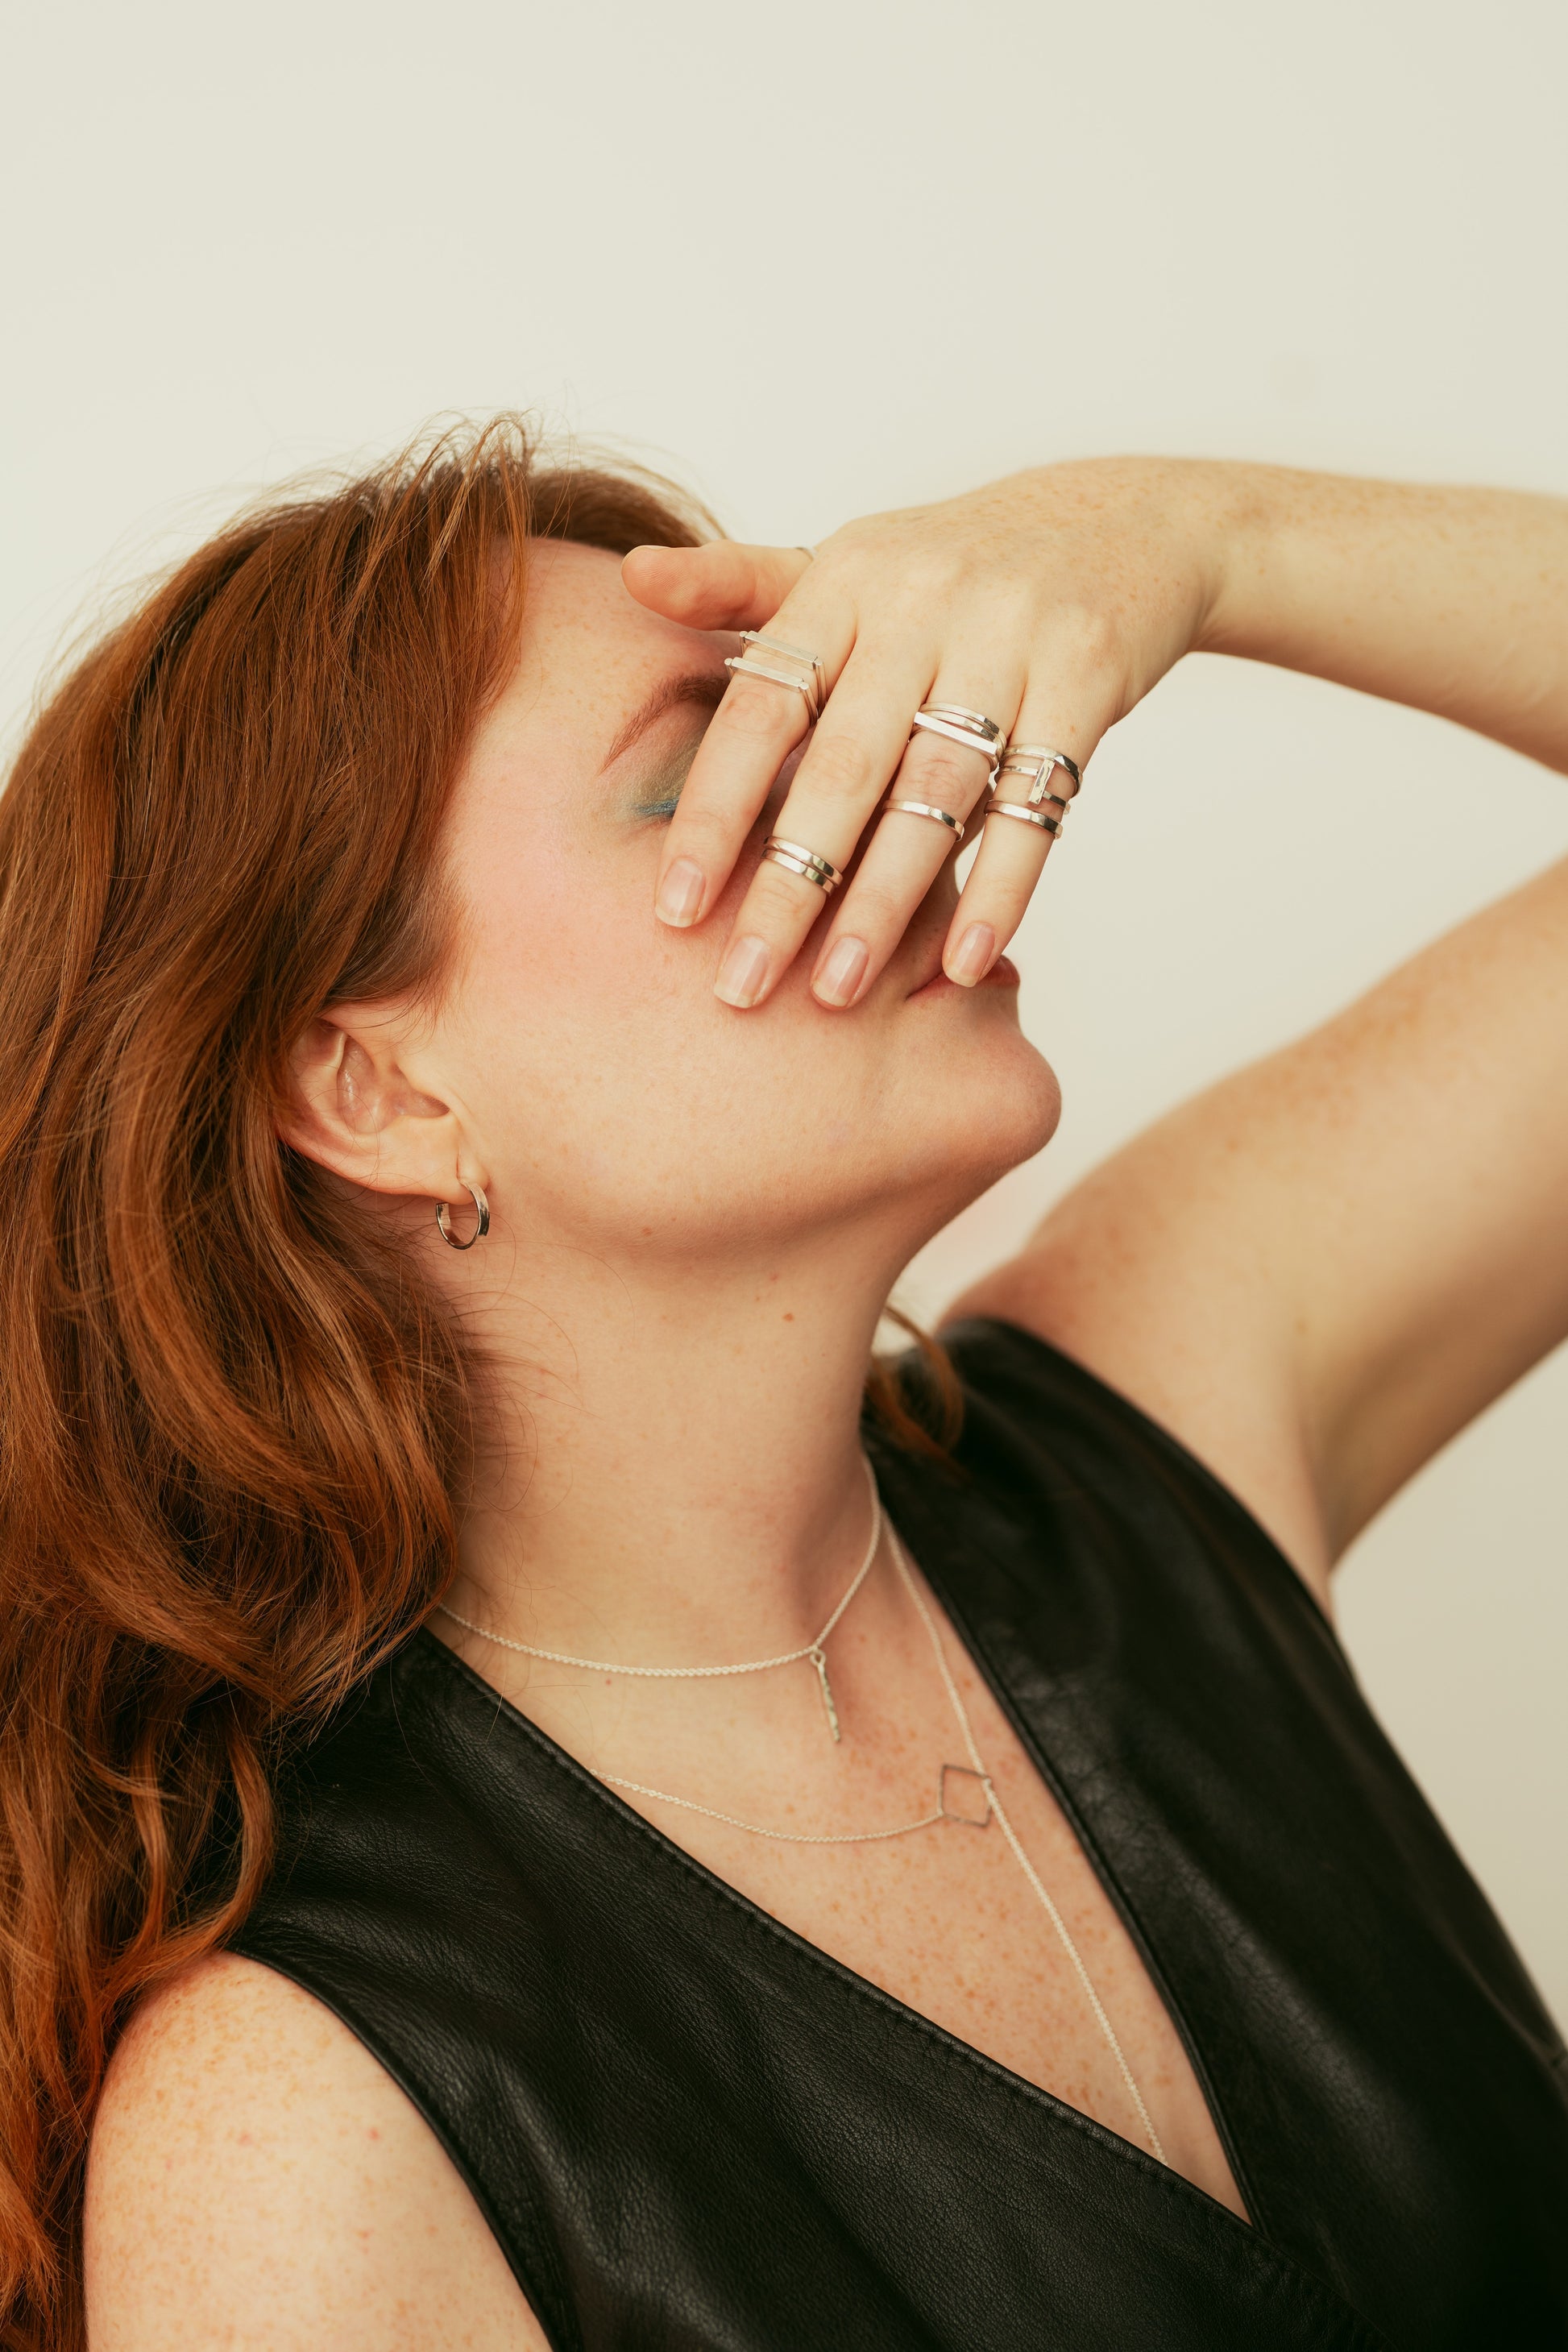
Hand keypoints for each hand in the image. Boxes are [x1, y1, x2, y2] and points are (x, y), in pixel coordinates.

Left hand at [622, 458, 1231, 1009]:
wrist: (1126, 524)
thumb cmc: (953, 571)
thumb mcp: (852, 565)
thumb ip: (744, 586)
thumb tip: (629, 577)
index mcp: (845, 576)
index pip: (762, 707)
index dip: (714, 811)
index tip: (674, 910)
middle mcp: (922, 599)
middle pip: (842, 767)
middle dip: (787, 887)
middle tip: (742, 985)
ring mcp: (1012, 635)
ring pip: (935, 795)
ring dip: (883, 905)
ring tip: (836, 993)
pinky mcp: (1090, 676)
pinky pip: (1037, 806)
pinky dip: (1000, 892)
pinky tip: (962, 964)